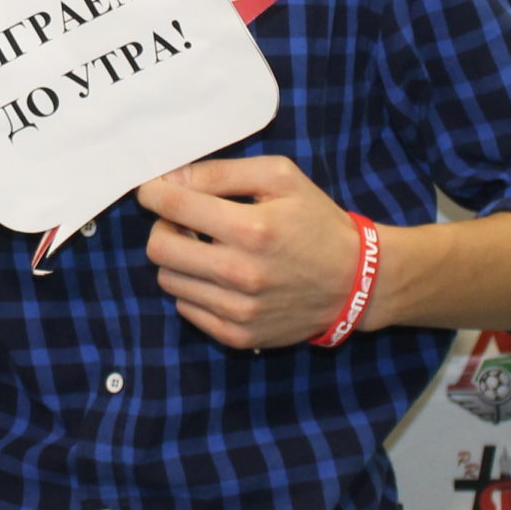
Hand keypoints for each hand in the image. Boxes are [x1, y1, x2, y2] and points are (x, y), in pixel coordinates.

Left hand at [137, 156, 367, 351]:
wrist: (358, 282)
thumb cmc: (317, 221)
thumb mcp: (280, 178)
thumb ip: (222, 173)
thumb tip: (172, 179)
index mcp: (251, 229)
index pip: (173, 207)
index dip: (153, 193)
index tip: (152, 190)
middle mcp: (240, 274)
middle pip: (158, 248)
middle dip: (163, 226)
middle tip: (183, 220)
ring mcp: (238, 310)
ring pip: (168, 279)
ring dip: (178, 259)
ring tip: (206, 248)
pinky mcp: (239, 336)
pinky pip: (186, 308)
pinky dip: (194, 288)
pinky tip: (219, 276)